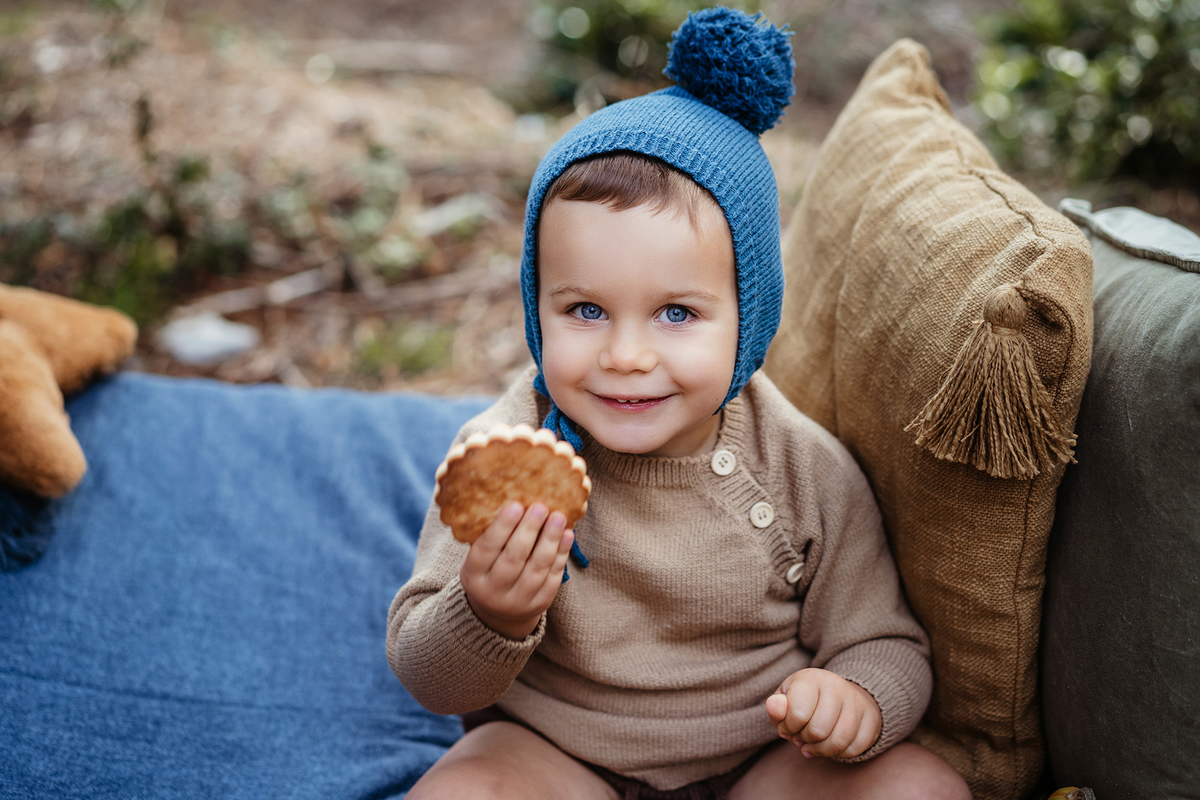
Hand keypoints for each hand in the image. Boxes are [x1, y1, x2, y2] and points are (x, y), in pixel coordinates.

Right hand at [460, 501, 574, 639]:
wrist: (498, 612)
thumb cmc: (488, 570)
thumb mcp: (479, 557)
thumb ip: (489, 534)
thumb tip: (509, 495)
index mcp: (474, 575)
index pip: (487, 549)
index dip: (502, 527)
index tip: (515, 505)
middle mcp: (494, 592)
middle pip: (514, 559)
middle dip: (529, 530)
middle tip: (540, 507)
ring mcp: (518, 601)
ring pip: (537, 568)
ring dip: (549, 540)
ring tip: (558, 517)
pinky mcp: (540, 604)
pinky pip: (553, 577)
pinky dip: (561, 554)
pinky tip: (567, 535)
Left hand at [764, 668, 881, 759]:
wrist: (840, 693)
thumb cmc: (805, 700)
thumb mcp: (786, 699)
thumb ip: (777, 707)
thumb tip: (774, 706)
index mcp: (811, 678)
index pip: (798, 713)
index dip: (788, 728)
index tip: (787, 726)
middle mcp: (837, 686)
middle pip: (818, 730)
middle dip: (804, 740)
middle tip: (800, 736)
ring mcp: (857, 702)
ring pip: (839, 741)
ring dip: (821, 751)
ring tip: (812, 745)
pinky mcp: (871, 718)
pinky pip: (856, 748)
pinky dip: (839, 753)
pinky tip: (830, 746)